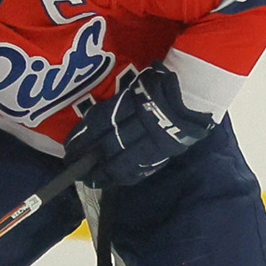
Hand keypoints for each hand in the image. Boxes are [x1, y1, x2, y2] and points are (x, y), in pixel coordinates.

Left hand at [64, 62, 213, 187]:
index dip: (82, 137)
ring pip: (122, 163)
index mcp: (131, 104)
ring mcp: (151, 142)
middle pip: (106, 145)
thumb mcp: (137, 87)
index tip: (69, 147)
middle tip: (73, 168)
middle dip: (88, 159)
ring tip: (91, 180)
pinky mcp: (162, 154)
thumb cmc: (162, 84)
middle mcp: (139, 124)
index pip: (99, 123)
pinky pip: (140, 170)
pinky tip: (113, 181)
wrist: (196, 95)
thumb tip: (95, 121)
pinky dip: (124, 177)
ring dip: (104, 174)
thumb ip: (119, 102)